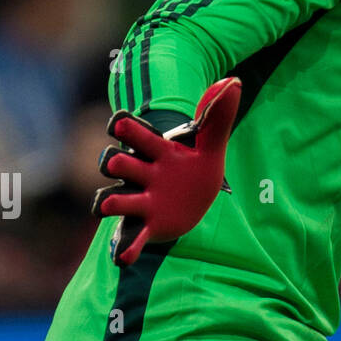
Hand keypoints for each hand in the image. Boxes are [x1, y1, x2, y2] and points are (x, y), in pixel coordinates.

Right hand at [91, 77, 241, 266]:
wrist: (190, 197)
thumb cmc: (193, 165)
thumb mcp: (209, 144)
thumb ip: (218, 116)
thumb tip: (233, 83)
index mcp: (157, 152)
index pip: (139, 135)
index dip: (128, 128)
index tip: (120, 122)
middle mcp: (143, 174)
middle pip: (122, 164)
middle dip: (117, 162)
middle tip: (114, 161)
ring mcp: (142, 201)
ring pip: (119, 199)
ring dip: (111, 201)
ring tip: (107, 204)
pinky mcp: (147, 225)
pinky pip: (132, 238)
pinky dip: (126, 248)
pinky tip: (123, 258)